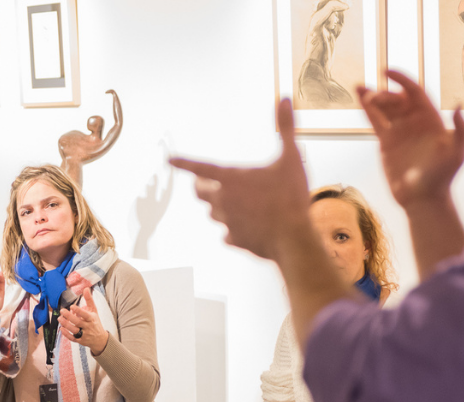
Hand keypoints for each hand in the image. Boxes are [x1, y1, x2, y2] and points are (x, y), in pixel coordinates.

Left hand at [58, 288, 108, 355]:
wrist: (100, 340)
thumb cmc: (95, 323)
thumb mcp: (94, 311)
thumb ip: (89, 300)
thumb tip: (86, 288)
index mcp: (92, 319)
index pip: (85, 315)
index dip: (79, 311)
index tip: (72, 306)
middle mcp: (88, 327)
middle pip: (78, 322)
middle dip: (69, 317)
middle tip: (62, 311)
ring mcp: (84, 334)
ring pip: (74, 330)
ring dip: (66, 325)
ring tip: (59, 319)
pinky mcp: (80, 340)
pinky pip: (73, 338)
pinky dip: (67, 334)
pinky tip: (61, 329)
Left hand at [170, 99, 313, 262]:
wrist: (293, 239)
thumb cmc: (291, 198)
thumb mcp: (291, 158)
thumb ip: (285, 128)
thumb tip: (286, 99)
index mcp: (232, 178)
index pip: (200, 167)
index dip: (184, 162)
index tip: (169, 160)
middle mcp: (223, 200)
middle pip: (200, 193)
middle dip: (200, 186)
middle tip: (205, 182)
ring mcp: (227, 222)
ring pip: (212, 213)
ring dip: (218, 206)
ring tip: (234, 203)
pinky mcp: (234, 240)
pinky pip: (226, 234)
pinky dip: (233, 229)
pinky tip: (246, 227)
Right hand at [356, 70, 463, 208]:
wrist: (423, 198)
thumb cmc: (443, 177)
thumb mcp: (457, 153)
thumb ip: (461, 129)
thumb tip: (459, 105)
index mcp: (431, 118)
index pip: (414, 92)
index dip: (401, 80)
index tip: (387, 72)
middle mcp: (415, 121)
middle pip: (397, 98)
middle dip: (385, 93)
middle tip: (375, 98)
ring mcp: (400, 130)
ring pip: (385, 107)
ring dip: (373, 96)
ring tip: (360, 89)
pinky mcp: (387, 142)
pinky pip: (376, 121)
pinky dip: (367, 109)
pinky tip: (359, 97)